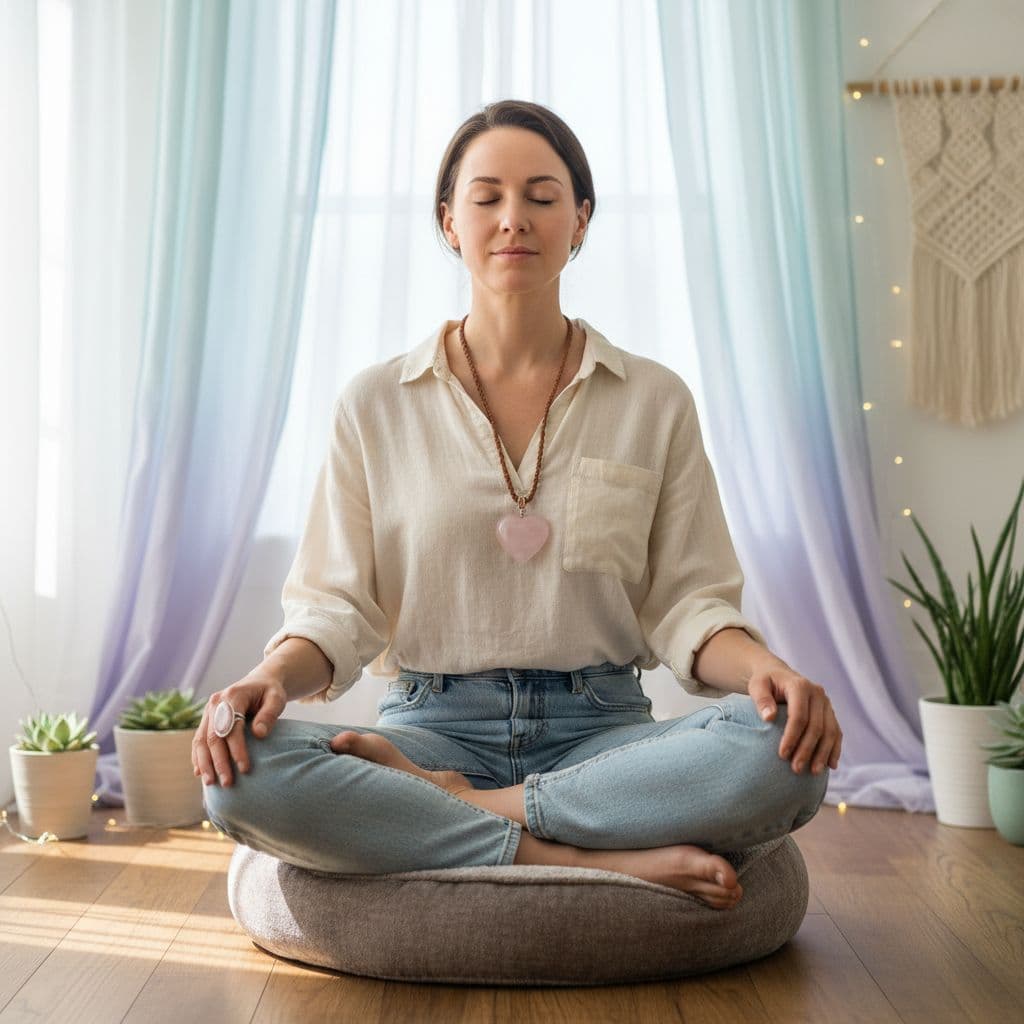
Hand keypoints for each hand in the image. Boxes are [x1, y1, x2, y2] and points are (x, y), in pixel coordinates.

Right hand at [192, 672, 286, 787]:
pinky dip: (198, 757)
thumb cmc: (271, 692)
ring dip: (204, 763)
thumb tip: (259, 734)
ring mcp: (209, 711)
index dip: (237, 750)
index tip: (245, 769)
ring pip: (201, 740)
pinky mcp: (207, 719)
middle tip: (228, 783)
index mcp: (233, 696)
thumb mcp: (277, 698)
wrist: (260, 681)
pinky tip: (200, 773)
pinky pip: (198, 740)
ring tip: (211, 783)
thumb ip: (269, 714)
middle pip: (213, 737)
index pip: (232, 727)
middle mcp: (216, 703)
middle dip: (219, 762)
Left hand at [747, 663, 842, 775]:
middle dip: (807, 749)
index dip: (792, 737)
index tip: (782, 755)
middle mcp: (817, 693)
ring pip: (830, 731)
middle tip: (796, 769)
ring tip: (814, 772)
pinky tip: (831, 766)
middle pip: (816, 726)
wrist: (778, 675)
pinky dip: (834, 749)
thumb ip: (761, 699)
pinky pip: (836, 732)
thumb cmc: (764, 682)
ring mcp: (826, 703)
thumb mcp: (757, 686)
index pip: (799, 716)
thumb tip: (769, 718)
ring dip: (823, 753)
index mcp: (800, 685)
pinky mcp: (830, 712)